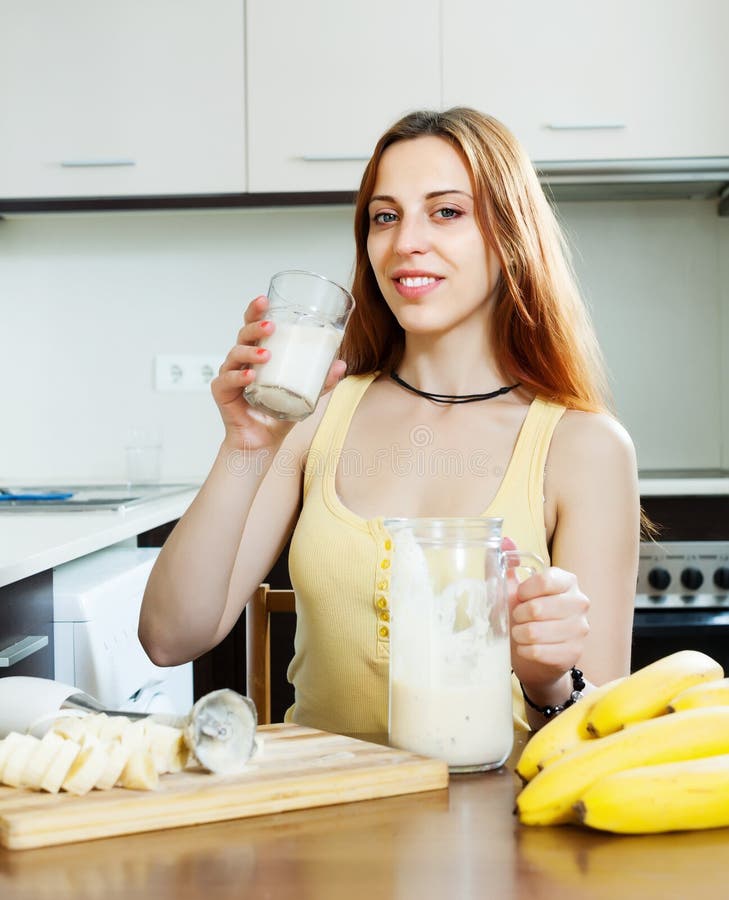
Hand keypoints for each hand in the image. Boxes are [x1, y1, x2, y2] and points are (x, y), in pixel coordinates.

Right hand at [211, 295, 346, 451]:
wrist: (263, 441)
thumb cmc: (279, 413)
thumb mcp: (305, 395)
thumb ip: (321, 381)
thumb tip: (341, 365)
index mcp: (257, 353)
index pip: (253, 326)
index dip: (255, 310)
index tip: (264, 299)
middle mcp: (241, 360)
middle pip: (242, 334)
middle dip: (254, 326)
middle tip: (270, 326)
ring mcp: (230, 374)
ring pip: (234, 354)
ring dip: (250, 351)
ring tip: (266, 354)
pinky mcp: (222, 392)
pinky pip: (227, 380)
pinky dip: (239, 376)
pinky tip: (251, 376)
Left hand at [507, 551, 589, 700]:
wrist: (536, 651)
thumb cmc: (526, 615)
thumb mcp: (515, 588)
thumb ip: (508, 564)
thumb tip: (504, 540)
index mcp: (567, 581)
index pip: (545, 581)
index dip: (524, 591)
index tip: (518, 596)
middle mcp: (580, 602)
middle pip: (538, 608)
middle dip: (518, 615)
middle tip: (517, 617)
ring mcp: (581, 629)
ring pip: (536, 632)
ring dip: (519, 634)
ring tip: (519, 633)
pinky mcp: (575, 653)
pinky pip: (539, 652)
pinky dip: (525, 651)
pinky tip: (525, 647)